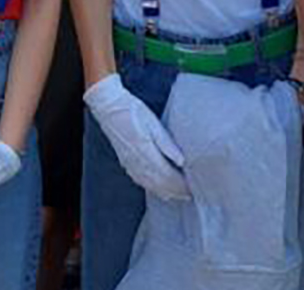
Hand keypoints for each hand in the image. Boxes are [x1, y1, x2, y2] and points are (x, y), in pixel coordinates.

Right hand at [83, 74, 189, 199]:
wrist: (109, 107)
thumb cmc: (131, 111)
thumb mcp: (153, 123)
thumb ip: (166, 143)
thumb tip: (182, 161)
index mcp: (146, 152)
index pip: (168, 176)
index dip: (182, 184)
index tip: (194, 187)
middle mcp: (137, 163)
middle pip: (161, 185)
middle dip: (177, 191)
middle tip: (191, 195)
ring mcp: (130, 164)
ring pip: (151, 186)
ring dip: (166, 192)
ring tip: (179, 195)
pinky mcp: (126, 162)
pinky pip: (141, 181)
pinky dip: (153, 188)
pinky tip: (159, 189)